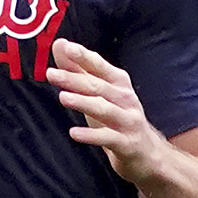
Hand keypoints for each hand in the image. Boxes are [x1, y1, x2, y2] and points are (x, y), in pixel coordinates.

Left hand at [48, 38, 167, 185]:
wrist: (146, 153)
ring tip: (63, 97)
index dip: (84, 56)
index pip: (100, 66)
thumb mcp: (98, 94)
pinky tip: (74, 133)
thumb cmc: (117, 119)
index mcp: (119, 83)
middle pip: (98, 87)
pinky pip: (107, 137)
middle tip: (51, 74)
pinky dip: (91, 135)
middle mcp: (125, 99)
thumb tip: (60, 44)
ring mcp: (128, 121)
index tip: (67, 47)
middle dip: (74, 79)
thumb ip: (78, 70)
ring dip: (83, 102)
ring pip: (104, 109)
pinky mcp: (126, 143)